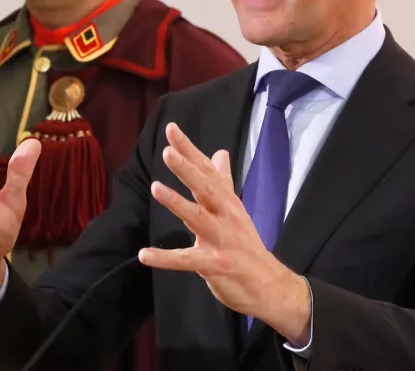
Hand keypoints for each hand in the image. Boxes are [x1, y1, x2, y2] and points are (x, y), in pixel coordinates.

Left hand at [138, 123, 311, 344]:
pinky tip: (144, 254)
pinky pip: (188, 260)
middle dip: (187, 170)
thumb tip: (219, 152)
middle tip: (168, 151)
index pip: (207, 171)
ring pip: (198, 218)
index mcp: (228, 202)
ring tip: (155, 188)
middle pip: (206, 188)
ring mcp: (222, 240)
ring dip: (177, 203)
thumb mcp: (236, 210)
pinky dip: (166, 258)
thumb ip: (224, 182)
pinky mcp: (217, 265)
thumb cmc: (247, 246)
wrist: (270, 285)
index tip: (172, 129)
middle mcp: (226, 216)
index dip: (190, 150)